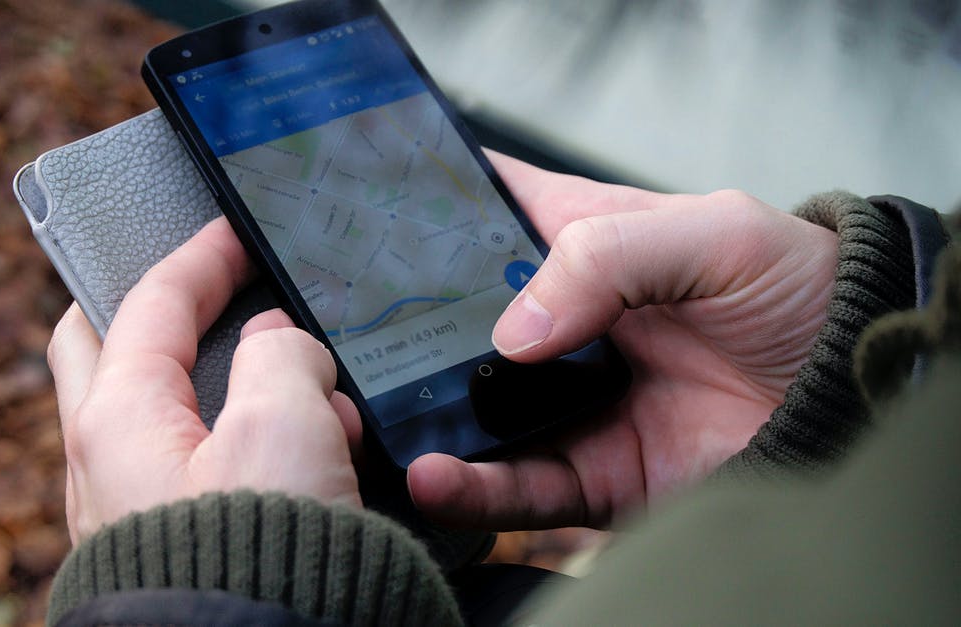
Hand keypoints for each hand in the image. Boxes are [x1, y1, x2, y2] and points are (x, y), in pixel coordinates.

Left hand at [48, 218, 361, 543]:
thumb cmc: (257, 563)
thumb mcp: (285, 428)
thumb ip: (282, 358)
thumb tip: (279, 346)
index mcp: (118, 420)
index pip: (150, 303)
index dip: (201, 258)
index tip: (234, 232)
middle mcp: (106, 467)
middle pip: (111, 353)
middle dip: (160, 313)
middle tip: (205, 294)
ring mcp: (133, 514)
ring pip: (171, 420)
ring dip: (243, 394)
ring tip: (328, 415)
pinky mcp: (170, 550)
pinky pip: (202, 475)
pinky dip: (253, 450)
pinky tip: (319, 470)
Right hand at [408, 153, 838, 529]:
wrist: (855, 391)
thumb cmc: (797, 290)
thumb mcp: (710, 234)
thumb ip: (605, 256)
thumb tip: (515, 328)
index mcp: (581, 244)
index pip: (484, 218)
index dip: (428, 221)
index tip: (366, 232)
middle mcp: (562, 325)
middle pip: (458, 325)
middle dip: (405, 333)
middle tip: (353, 342)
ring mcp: (570, 400)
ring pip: (475, 410)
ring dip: (426, 417)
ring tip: (381, 419)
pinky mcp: (593, 469)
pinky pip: (519, 484)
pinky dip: (475, 486)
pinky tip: (438, 474)